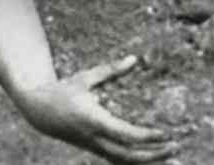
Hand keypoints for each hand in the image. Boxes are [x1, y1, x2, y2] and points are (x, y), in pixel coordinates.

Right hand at [21, 56, 181, 163]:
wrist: (39, 112)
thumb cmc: (63, 91)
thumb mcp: (85, 78)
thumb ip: (110, 71)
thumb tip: (134, 59)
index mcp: (92, 119)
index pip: (123, 134)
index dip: (145, 137)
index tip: (164, 133)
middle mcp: (94, 138)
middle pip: (127, 155)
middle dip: (152, 154)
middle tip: (174, 146)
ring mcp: (94, 146)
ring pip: (123, 162)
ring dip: (147, 161)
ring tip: (170, 156)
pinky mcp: (94, 149)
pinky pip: (117, 160)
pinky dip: (135, 162)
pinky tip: (152, 159)